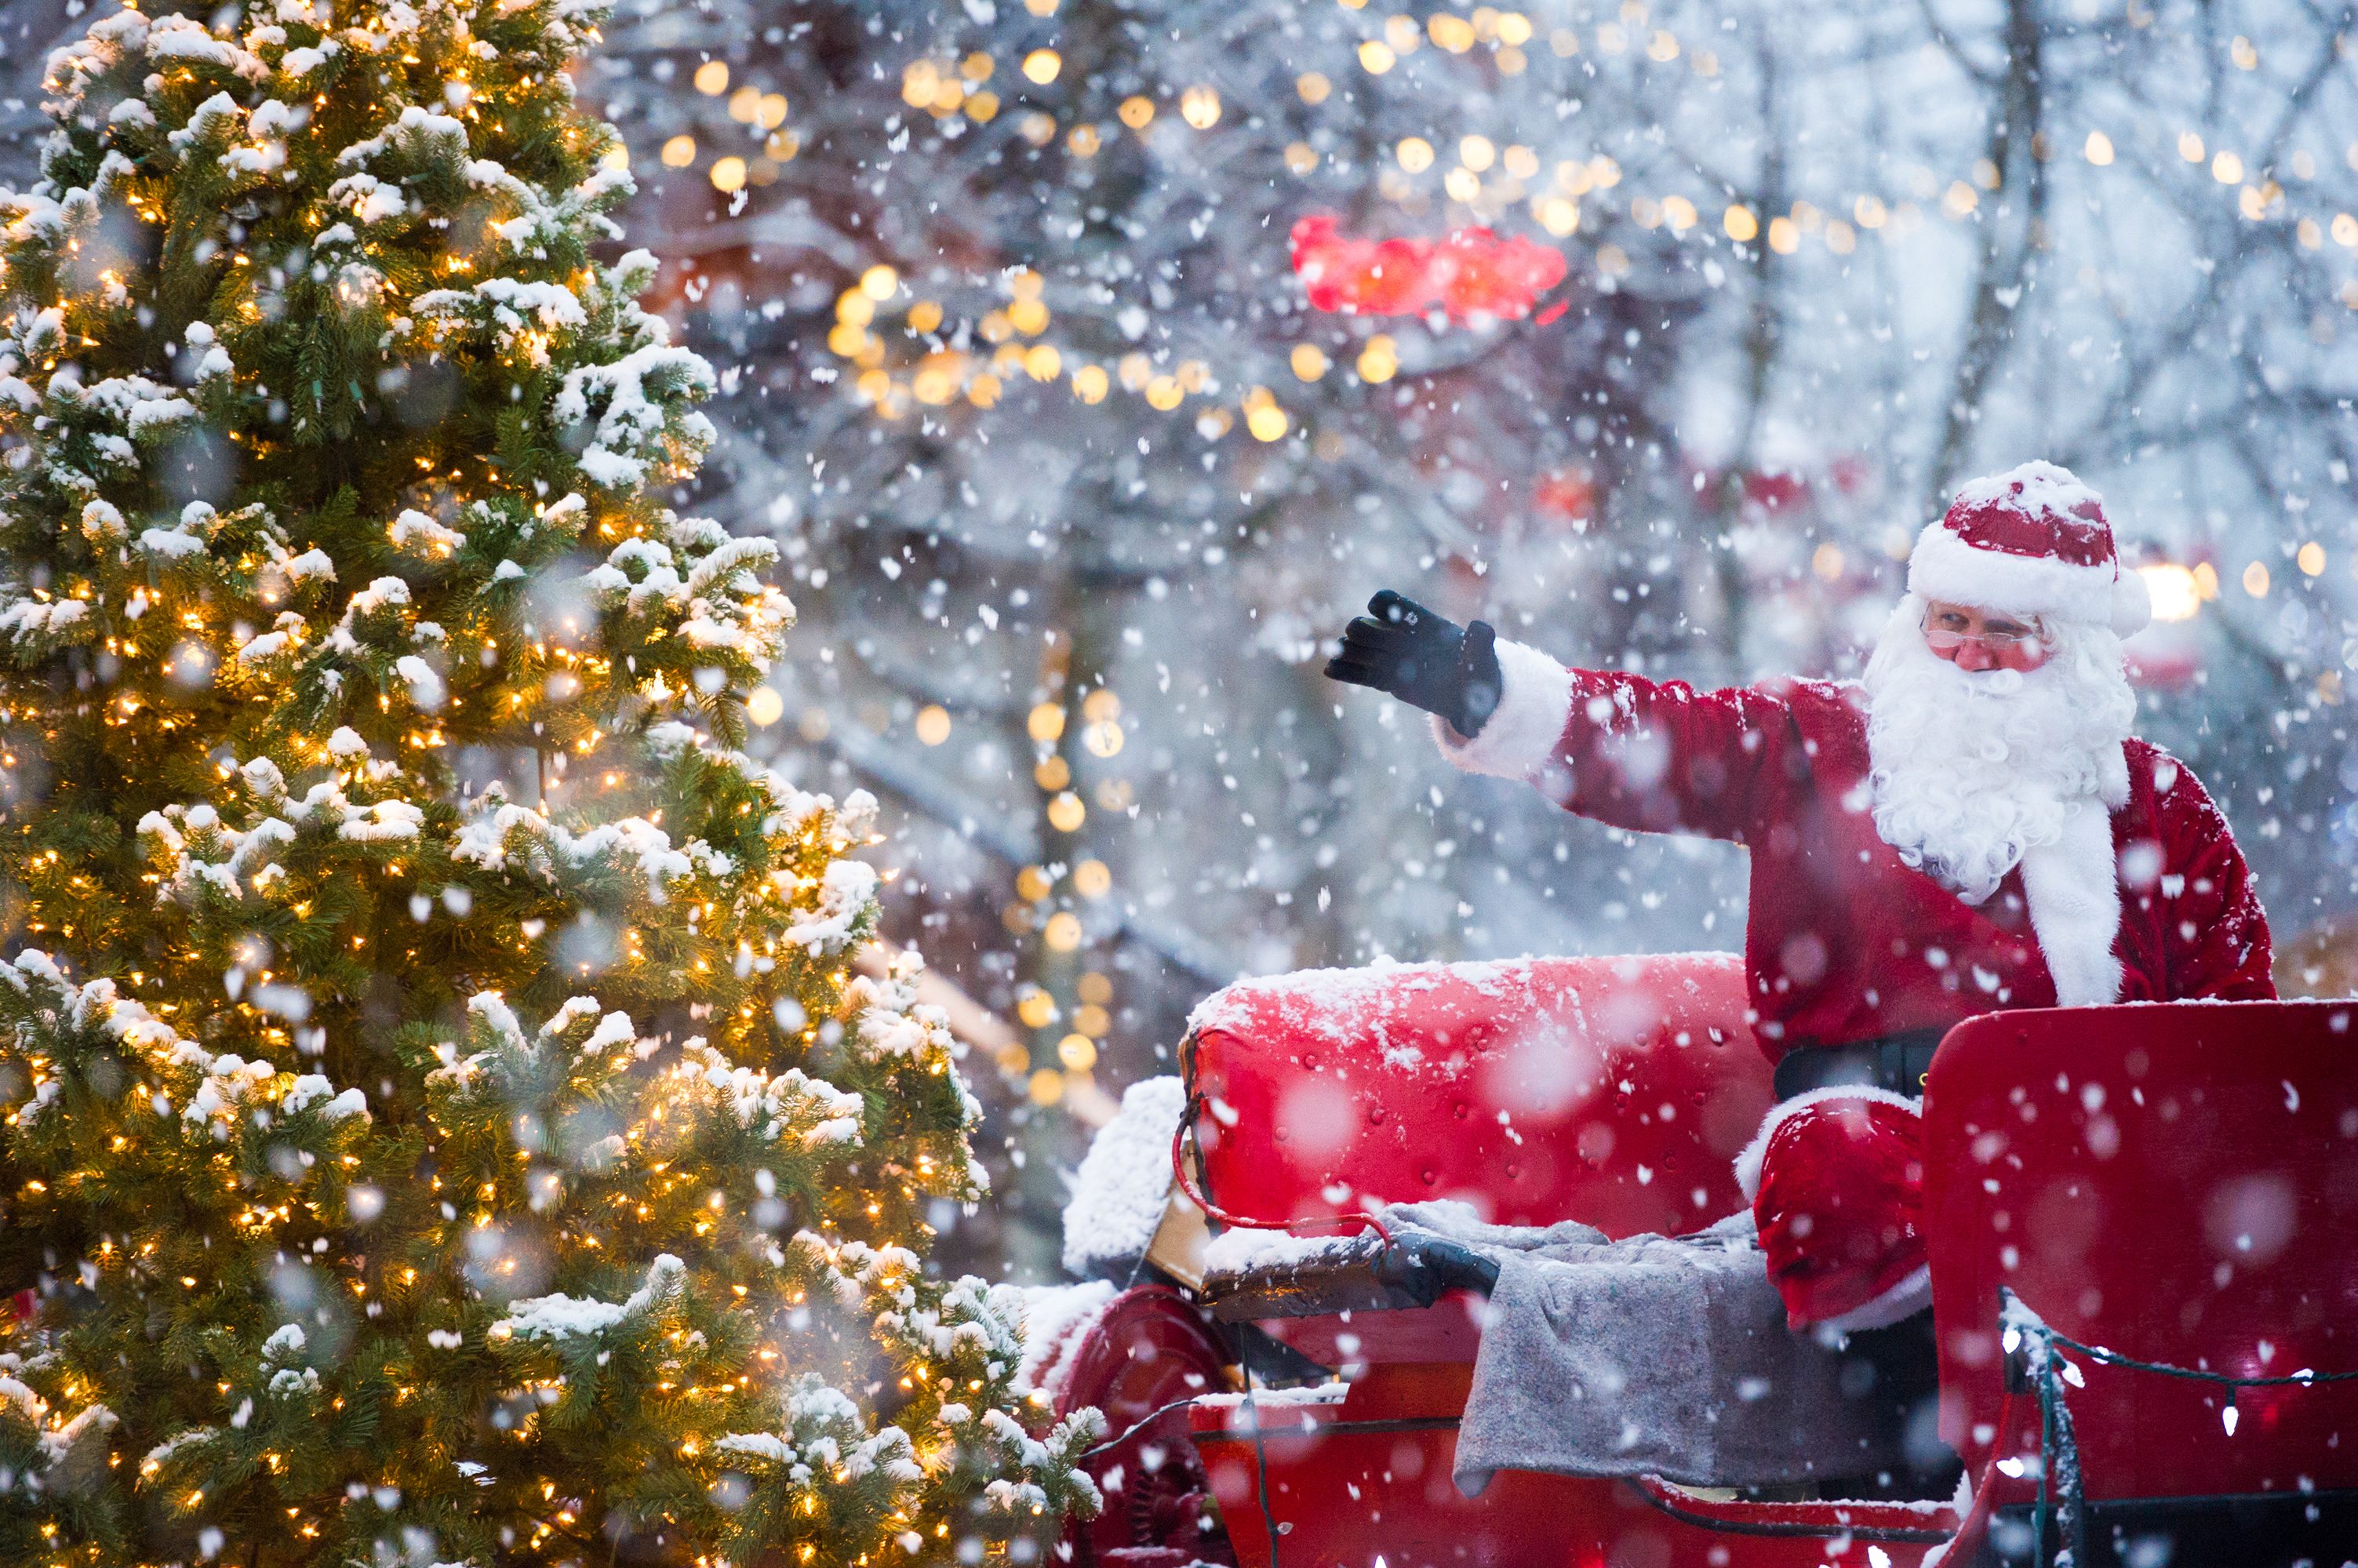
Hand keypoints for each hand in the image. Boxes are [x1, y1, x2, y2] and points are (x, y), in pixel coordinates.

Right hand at [1323, 589, 1502, 738]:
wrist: (1471, 692)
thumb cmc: (1479, 670)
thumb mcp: (1483, 658)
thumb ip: (1481, 643)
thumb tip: (1482, 627)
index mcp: (1425, 625)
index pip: (1399, 605)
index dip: (1385, 604)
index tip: (1375, 607)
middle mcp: (1404, 639)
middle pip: (1375, 629)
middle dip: (1366, 631)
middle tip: (1355, 634)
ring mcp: (1393, 659)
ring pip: (1365, 652)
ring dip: (1351, 651)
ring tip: (1338, 653)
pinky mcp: (1388, 680)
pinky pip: (1364, 675)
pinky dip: (1348, 672)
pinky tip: (1330, 669)